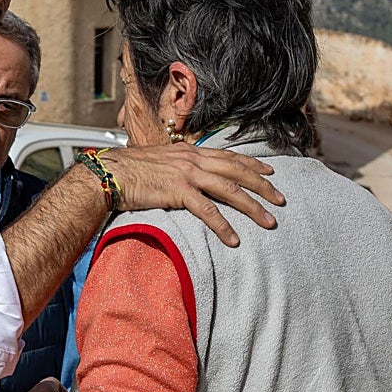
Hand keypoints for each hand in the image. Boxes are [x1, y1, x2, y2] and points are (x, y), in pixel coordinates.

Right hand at [99, 144, 284, 246]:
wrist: (109, 172)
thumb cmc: (129, 170)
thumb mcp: (160, 162)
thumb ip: (178, 167)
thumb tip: (187, 177)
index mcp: (190, 152)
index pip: (229, 156)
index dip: (252, 165)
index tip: (270, 173)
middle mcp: (193, 159)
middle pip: (237, 172)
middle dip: (263, 187)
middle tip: (281, 200)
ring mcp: (187, 174)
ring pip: (230, 190)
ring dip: (253, 207)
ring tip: (269, 222)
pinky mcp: (178, 191)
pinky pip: (207, 210)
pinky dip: (223, 225)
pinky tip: (233, 239)